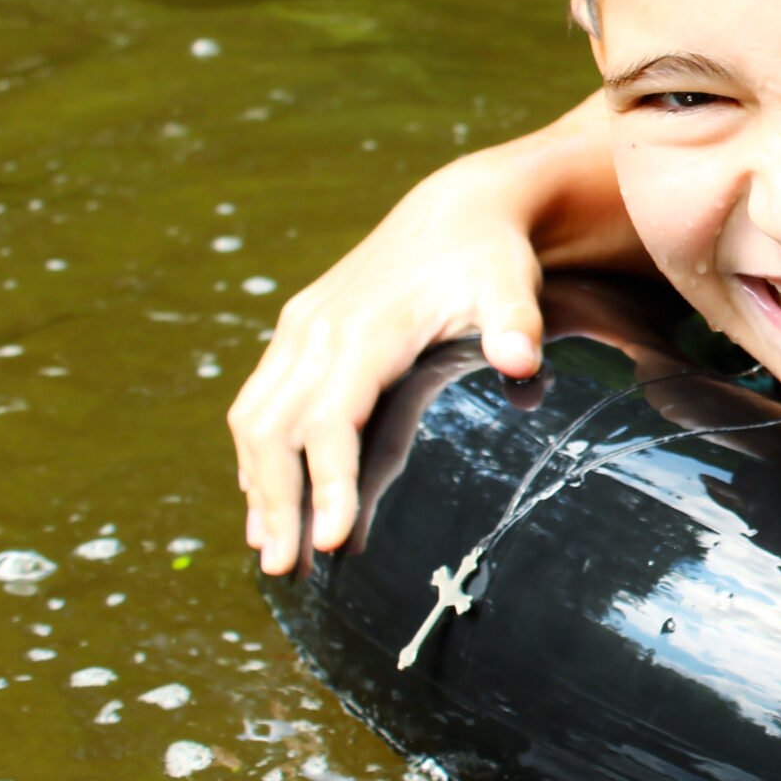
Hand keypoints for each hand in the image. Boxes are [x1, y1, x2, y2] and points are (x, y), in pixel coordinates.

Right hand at [229, 158, 547, 575]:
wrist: (462, 210)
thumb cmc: (491, 259)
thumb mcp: (513, 285)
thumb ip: (517, 324)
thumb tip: (523, 364)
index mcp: (365, 328)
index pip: (333, 418)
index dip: (328, 480)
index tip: (331, 540)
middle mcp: (318, 329)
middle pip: (277, 428)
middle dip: (277, 501)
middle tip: (286, 570)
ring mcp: (301, 330)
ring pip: (256, 417)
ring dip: (258, 484)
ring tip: (269, 550)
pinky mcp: (298, 332)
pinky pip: (260, 401)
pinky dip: (257, 454)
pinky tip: (264, 501)